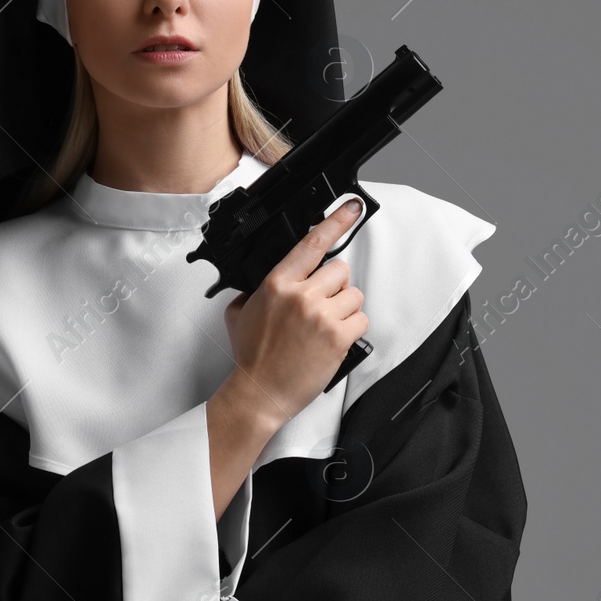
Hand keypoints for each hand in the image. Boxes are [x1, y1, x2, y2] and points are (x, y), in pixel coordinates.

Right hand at [222, 198, 367, 427]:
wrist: (260, 392)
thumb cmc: (252, 357)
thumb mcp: (240, 313)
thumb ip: (254, 290)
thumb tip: (264, 282)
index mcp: (277, 284)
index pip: (312, 243)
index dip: (335, 221)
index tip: (351, 207)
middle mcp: (301, 295)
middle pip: (340, 270)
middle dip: (335, 286)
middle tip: (321, 306)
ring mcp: (321, 316)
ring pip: (354, 295)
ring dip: (344, 309)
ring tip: (325, 327)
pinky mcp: (338, 337)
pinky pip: (361, 320)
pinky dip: (352, 330)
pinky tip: (333, 340)